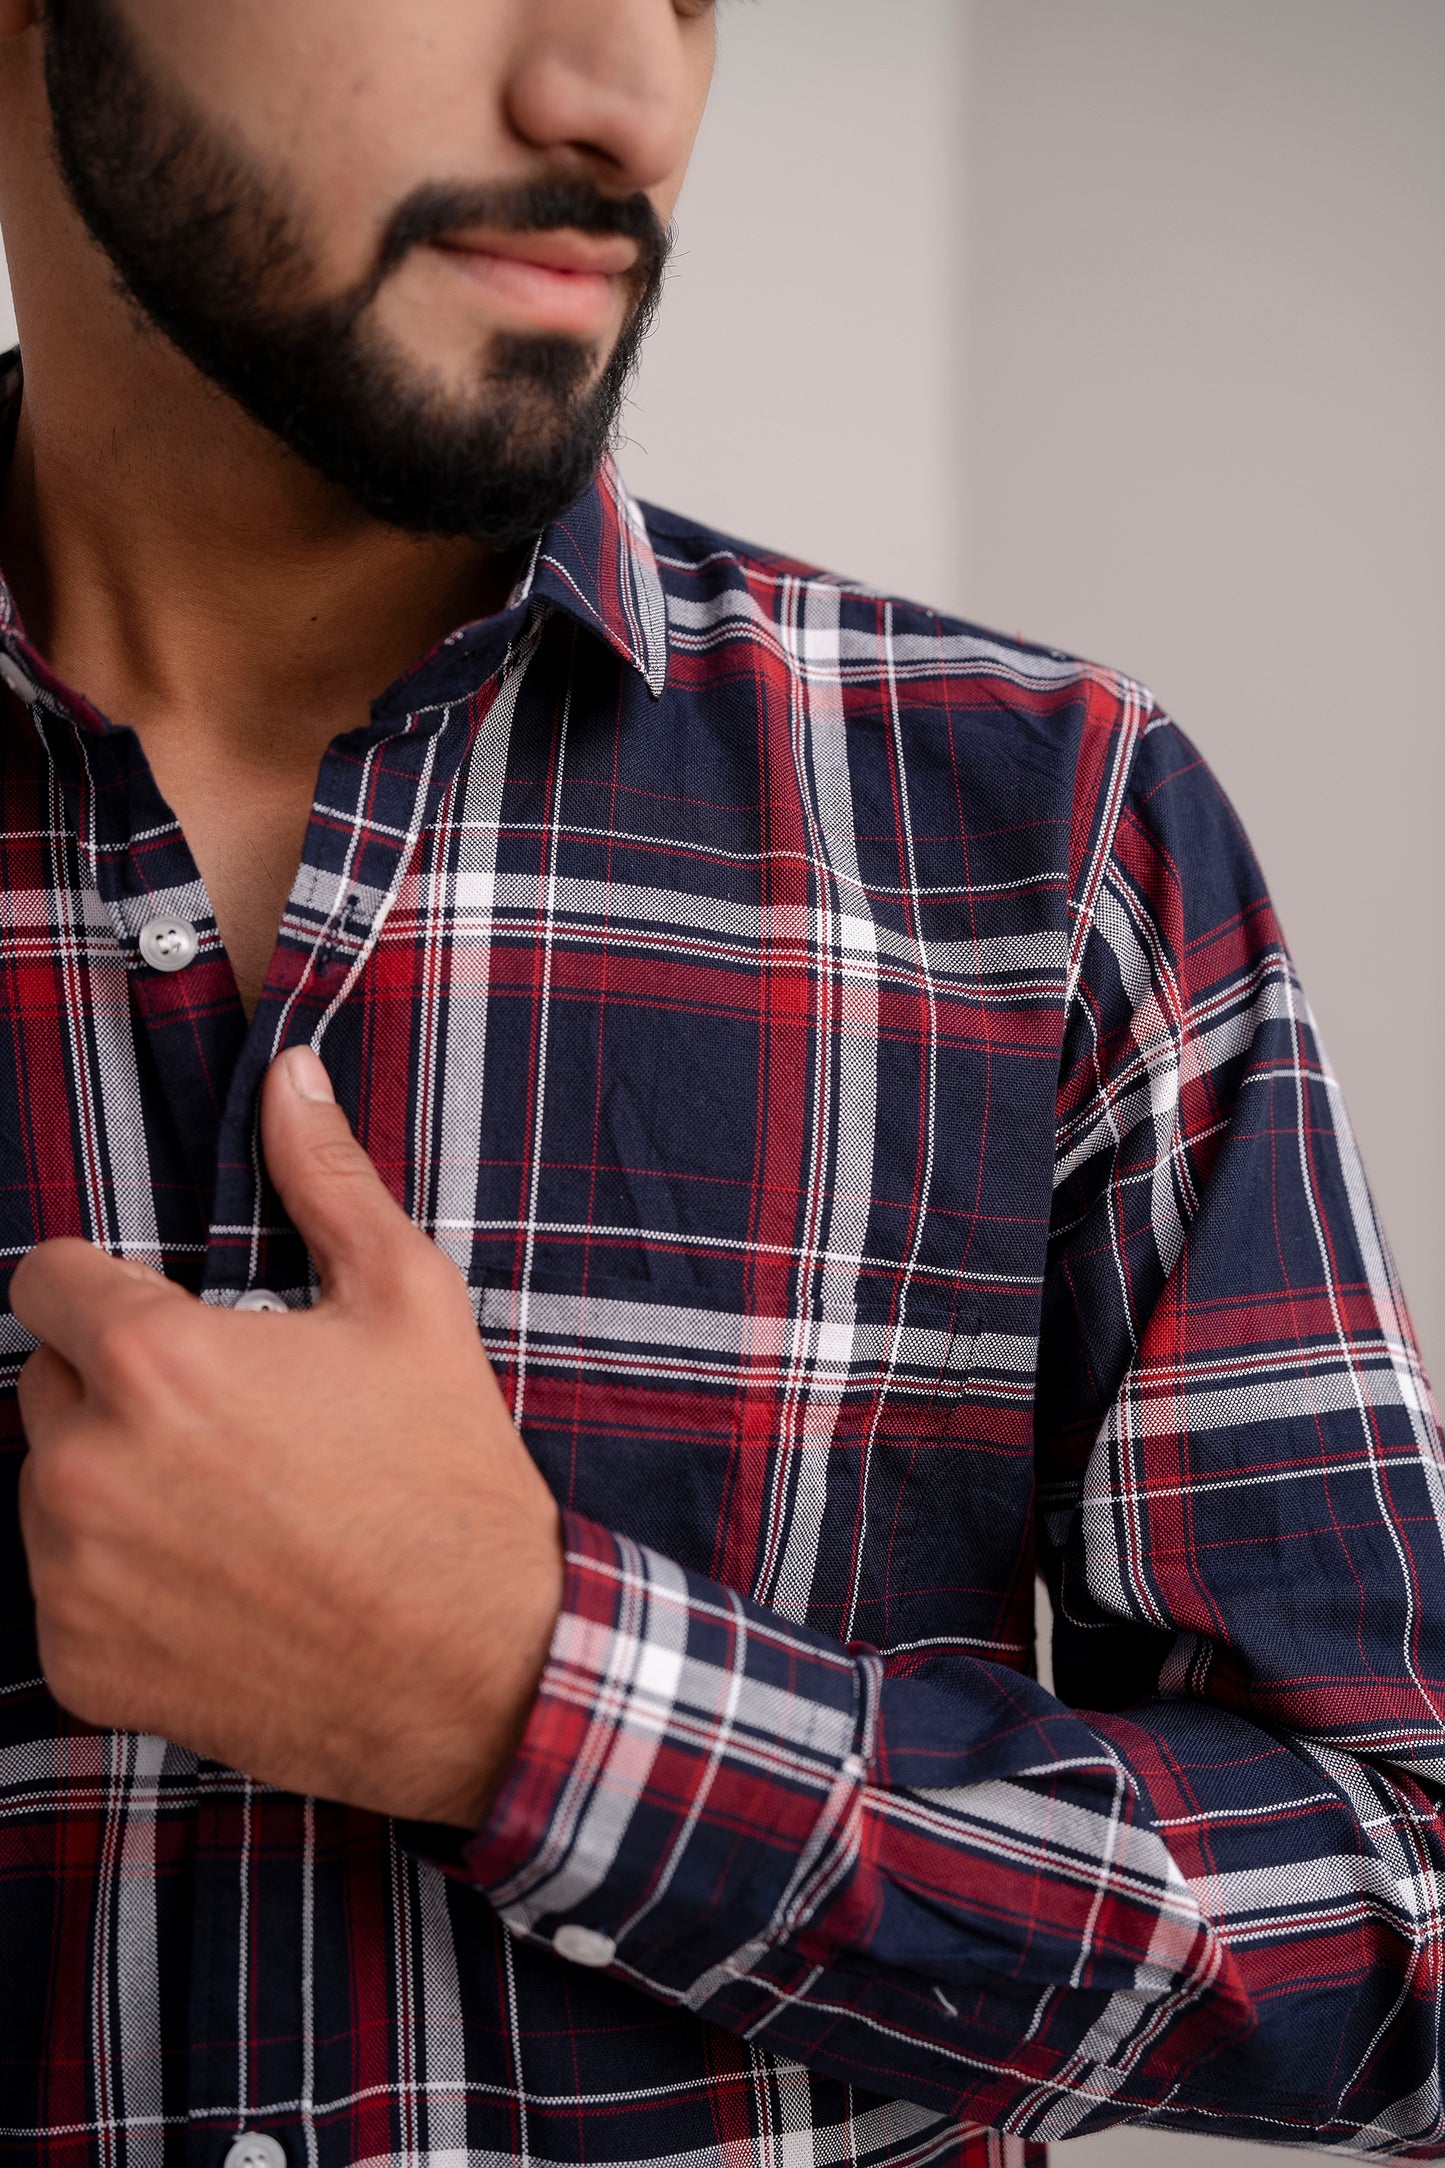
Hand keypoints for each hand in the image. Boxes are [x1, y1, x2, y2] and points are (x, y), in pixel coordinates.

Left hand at [9, 1045, 563, 1827]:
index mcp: (153, 1361)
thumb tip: (288, 1075)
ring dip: (111, 1481)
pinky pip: (62, 1588)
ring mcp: (72, 1575)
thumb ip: (325, 1179)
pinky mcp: (78, 1663)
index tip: (160, 1318)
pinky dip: (118, 1582)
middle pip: (47, 1384)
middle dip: (116, 1388)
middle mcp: (85, 1466)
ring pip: (49, 1487)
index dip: (105, 1288)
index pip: (44, 1280)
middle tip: (228, 1421)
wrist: (478, 1670)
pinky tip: (217, 1582)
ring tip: (230, 1506)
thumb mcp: (407, 1302)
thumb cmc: (446, 1477)